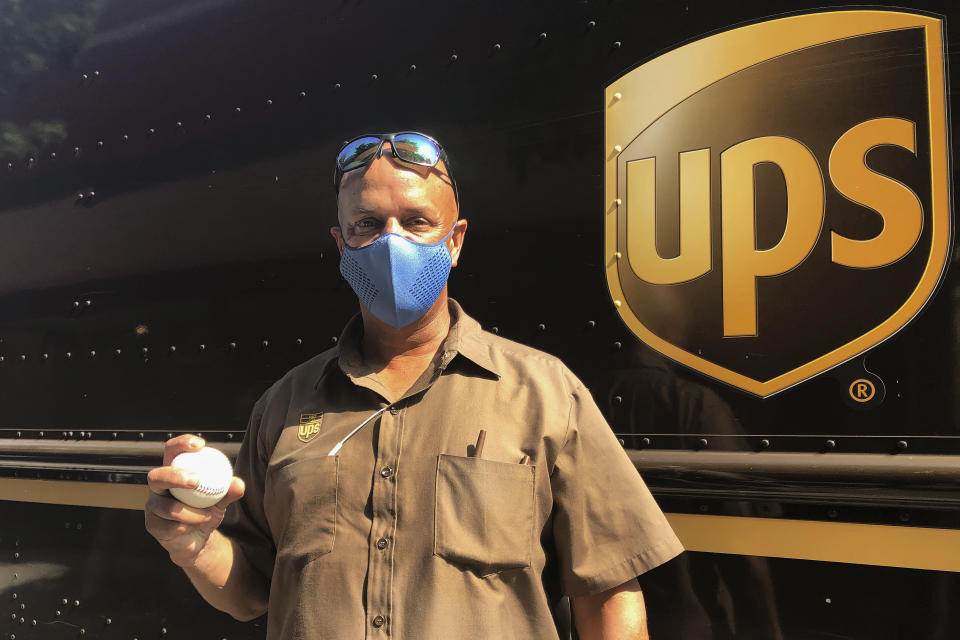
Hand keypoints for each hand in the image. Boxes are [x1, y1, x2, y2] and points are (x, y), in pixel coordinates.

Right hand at [145, 434, 244, 567]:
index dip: (181, 443)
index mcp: (174, 471)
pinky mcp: (152, 524)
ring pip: (168, 507)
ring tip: (209, 514)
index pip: (172, 451)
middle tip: (196, 481)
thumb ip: (228, 492)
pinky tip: (195, 527)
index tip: (200, 445)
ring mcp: (153, 505)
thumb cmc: (206, 511)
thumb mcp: (220, 500)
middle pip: (157, 476)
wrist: (197, 538)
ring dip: (191, 512)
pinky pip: (170, 526)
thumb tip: (238, 484)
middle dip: (175, 476)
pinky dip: (187, 526)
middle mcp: (159, 486)